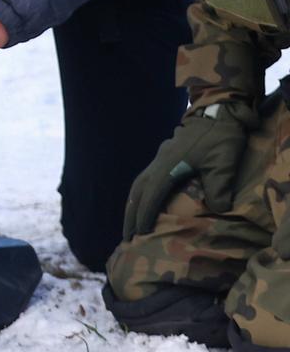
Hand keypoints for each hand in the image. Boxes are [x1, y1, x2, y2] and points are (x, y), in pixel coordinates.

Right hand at [122, 102, 253, 239]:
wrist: (218, 113)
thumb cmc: (220, 138)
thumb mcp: (224, 163)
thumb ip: (219, 187)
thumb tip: (216, 210)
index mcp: (170, 164)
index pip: (152, 193)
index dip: (145, 214)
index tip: (141, 233)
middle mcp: (159, 162)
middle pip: (137, 190)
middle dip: (130, 214)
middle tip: (127, 237)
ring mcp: (159, 159)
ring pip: (138, 184)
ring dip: (132, 205)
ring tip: (130, 226)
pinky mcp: (164, 157)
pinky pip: (145, 179)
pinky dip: (140, 195)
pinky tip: (143, 205)